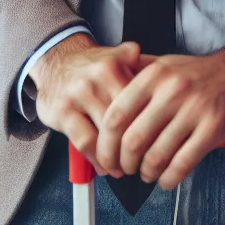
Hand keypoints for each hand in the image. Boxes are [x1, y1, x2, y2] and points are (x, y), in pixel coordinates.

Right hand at [30, 34, 148, 177]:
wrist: (58, 59)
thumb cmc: (94, 66)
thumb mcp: (121, 56)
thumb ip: (143, 67)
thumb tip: (166, 87)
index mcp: (117, 63)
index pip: (141, 100)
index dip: (152, 124)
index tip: (159, 140)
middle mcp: (98, 77)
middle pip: (125, 118)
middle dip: (135, 144)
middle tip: (144, 159)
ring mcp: (79, 94)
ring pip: (105, 134)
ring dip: (116, 156)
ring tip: (125, 167)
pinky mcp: (62, 112)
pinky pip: (84, 141)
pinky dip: (96, 159)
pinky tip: (105, 166)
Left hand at [95, 39, 224, 189]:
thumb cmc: (202, 73)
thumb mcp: (166, 64)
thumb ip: (135, 76)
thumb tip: (104, 100)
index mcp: (156, 75)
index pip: (115, 117)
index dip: (106, 145)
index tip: (106, 158)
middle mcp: (173, 89)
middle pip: (132, 141)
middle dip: (124, 164)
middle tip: (126, 170)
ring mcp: (195, 108)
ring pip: (156, 156)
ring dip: (147, 173)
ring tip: (148, 172)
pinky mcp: (214, 127)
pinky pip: (182, 164)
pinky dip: (169, 178)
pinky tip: (168, 177)